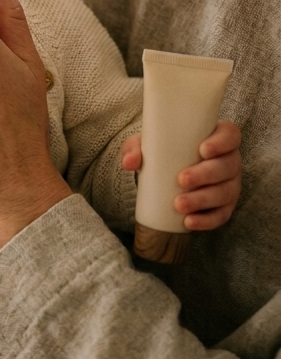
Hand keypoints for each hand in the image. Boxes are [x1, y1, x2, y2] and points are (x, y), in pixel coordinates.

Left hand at [120, 121, 241, 229]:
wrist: (164, 176)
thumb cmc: (161, 152)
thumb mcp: (147, 145)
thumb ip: (135, 148)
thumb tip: (129, 162)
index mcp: (217, 139)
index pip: (230, 135)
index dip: (222, 142)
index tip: (202, 150)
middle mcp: (228, 161)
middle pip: (227, 166)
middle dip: (205, 174)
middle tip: (182, 179)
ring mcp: (229, 185)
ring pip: (224, 193)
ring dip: (202, 200)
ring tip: (179, 205)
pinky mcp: (224, 206)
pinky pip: (221, 215)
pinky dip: (206, 220)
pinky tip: (189, 222)